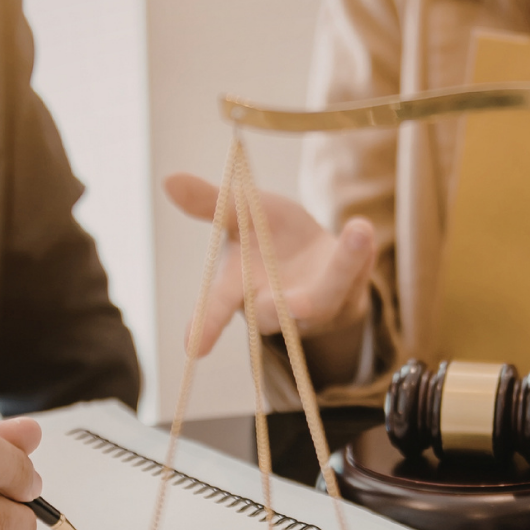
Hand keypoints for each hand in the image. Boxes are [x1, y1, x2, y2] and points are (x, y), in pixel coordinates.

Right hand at [163, 173, 375, 384]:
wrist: (315, 252)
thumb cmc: (270, 238)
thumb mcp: (241, 212)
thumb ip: (211, 203)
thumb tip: (168, 180)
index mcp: (242, 287)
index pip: (220, 306)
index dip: (206, 323)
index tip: (193, 348)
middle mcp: (277, 305)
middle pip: (278, 313)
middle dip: (287, 309)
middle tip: (301, 304)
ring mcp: (316, 304)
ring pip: (327, 295)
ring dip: (342, 267)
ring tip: (358, 233)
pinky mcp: (348, 292)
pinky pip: (356, 274)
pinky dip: (361, 251)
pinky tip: (362, 228)